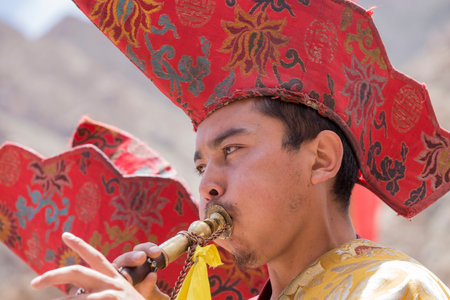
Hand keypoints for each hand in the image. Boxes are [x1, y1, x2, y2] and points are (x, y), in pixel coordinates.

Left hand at [30, 232, 167, 299]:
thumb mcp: (136, 296)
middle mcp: (113, 281)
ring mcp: (115, 290)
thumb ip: (139, 286)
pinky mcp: (119, 297)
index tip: (65, 234)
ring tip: (51, 297)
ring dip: (64, 292)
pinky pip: (96, 297)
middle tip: (35, 282)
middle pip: (80, 270)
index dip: (81, 245)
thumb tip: (151, 273)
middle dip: (54, 274)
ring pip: (82, 281)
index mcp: (114, 279)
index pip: (96, 257)